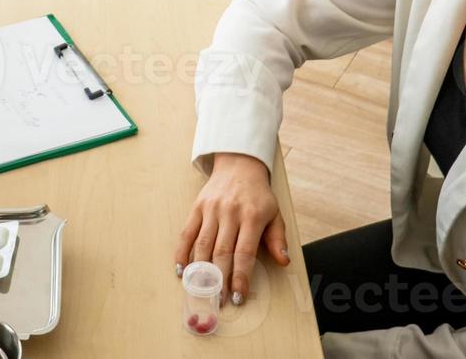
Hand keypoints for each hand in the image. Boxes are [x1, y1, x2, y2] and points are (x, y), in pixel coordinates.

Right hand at [175, 152, 288, 305]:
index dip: (240, 276)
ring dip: (201, 271)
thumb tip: (283, 261)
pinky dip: (182, 253)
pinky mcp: (197, 207)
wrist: (239, 165)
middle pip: (222, 252)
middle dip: (220, 279)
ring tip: (201, 291)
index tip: (238, 296)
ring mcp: (211, 209)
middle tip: (219, 300)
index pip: (244, 252)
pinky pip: (187, 233)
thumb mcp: (275, 213)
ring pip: (203, 245)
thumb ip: (278, 239)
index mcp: (252, 216)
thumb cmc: (258, 195)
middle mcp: (230, 212)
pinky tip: (181, 270)